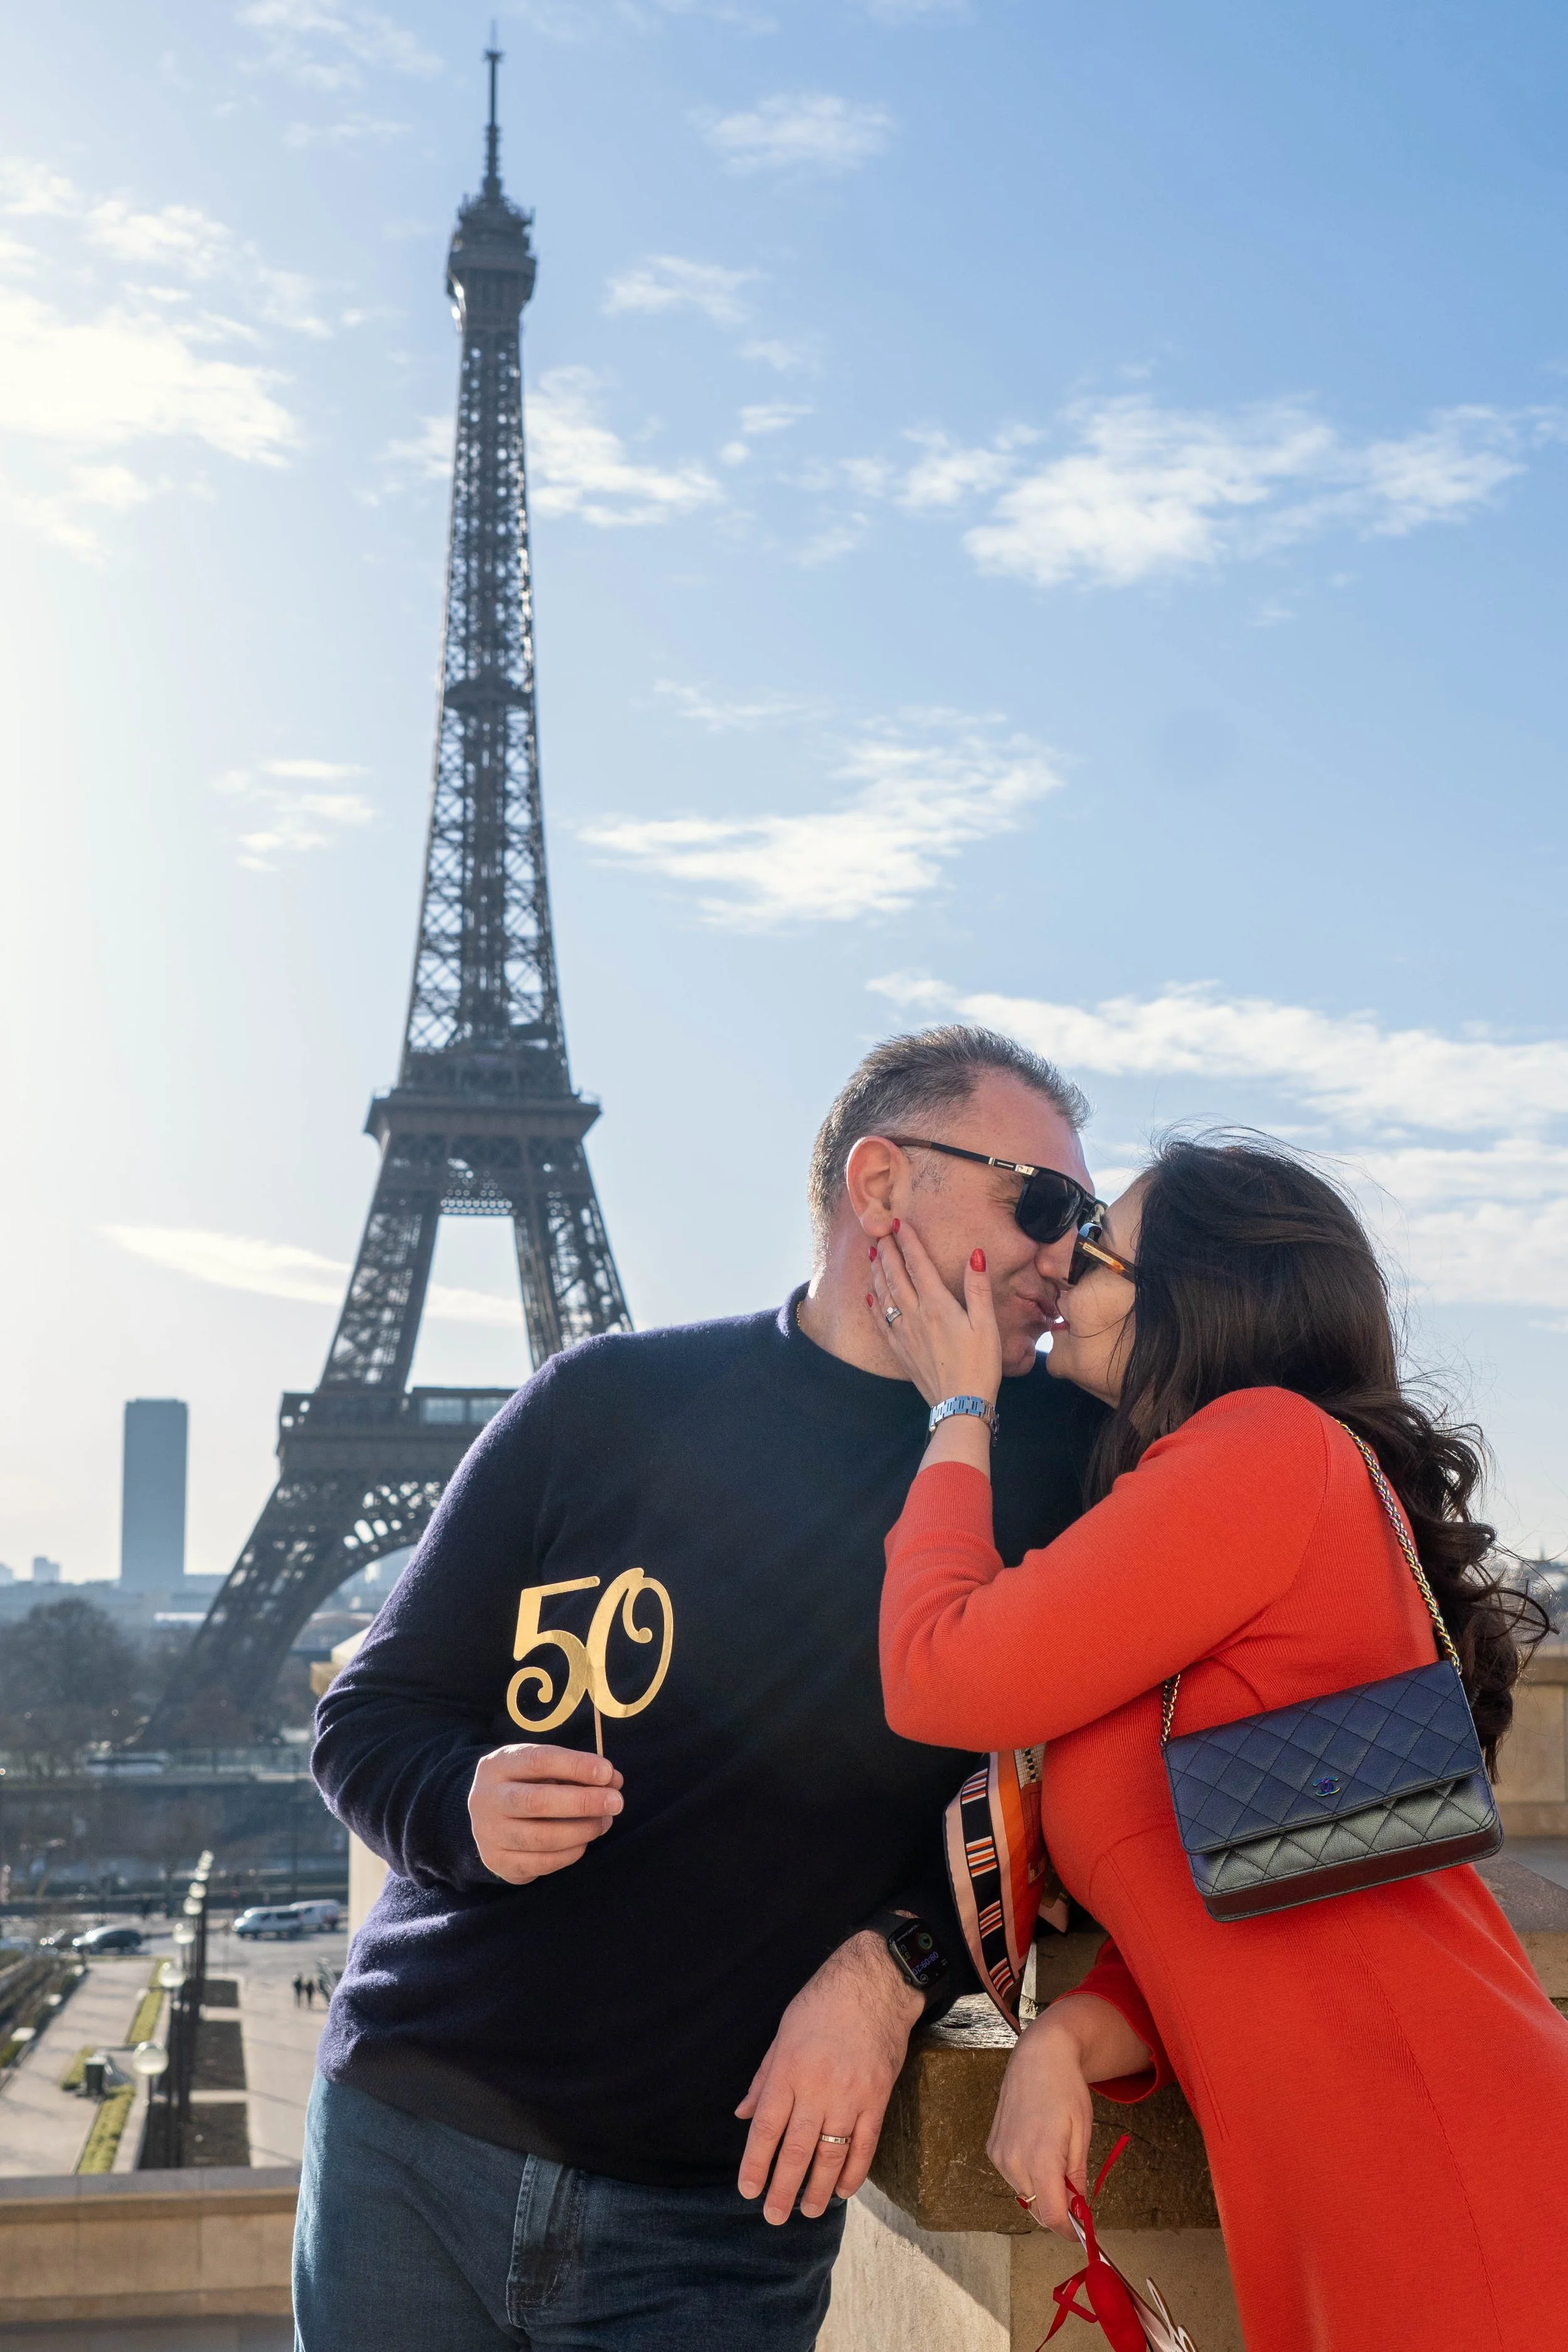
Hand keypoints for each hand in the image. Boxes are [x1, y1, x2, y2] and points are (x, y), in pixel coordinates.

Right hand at [468, 1742, 623, 1884]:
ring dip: (581, 1831)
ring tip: (603, 1823)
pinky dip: (569, 1854)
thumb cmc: (525, 1784)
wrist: (487, 1817)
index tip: (606, 1772)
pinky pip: (540, 1863)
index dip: (576, 1765)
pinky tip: (583, 1843)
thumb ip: (576, 1771)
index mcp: (498, 1765)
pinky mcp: (497, 1862)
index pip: (538, 1761)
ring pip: (540, 1837)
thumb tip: (613, 1781)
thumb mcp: (544, 1769)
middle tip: (616, 1802)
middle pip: (537, 1802)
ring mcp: (489, 1833)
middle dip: (583, 1802)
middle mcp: (486, 1799)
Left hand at [736, 1930, 924, 2224]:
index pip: (766, 2128)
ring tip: (809, 2212)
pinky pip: (865, 2144)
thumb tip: (743, 2114)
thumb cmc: (821, 2005)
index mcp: (788, 2071)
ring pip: (831, 2154)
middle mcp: (817, 2088)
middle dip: (783, 2188)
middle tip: (773, 2216)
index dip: (755, 2164)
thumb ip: (764, 2079)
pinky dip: (854, 2171)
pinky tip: (843, 2189)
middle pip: (797, 2149)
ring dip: (818, 2189)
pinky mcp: (878, 2098)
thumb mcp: (783, 2034)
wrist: (874, 1984)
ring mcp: (851, 2095)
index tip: (747, 2190)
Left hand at [868, 1221, 1001, 1411]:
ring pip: (884, 1295)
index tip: (898, 1223)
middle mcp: (915, 1315)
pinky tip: (870, 1297)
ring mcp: (904, 1334)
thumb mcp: (987, 1325)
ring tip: (871, 1255)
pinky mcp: (900, 1351)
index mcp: (937, 1305)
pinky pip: (881, 1322)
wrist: (960, 1405)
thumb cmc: (980, 1365)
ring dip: (876, 1273)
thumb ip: (978, 1288)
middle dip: (887, 1252)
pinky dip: (874, 1305)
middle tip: (878, 1232)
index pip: (918, 1265)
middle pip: (896, 1276)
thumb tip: (975, 1255)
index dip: (908, 1242)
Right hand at [986, 1995, 1150, 2237]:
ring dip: (1042, 2192)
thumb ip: (1077, 2178)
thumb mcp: (1082, 2134)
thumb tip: (1079, 2213)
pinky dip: (1028, 2176)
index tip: (1082, 2233)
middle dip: (1058, 2209)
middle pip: (1038, 2209)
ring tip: (1056, 2160)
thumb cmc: (1066, 2090)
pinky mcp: (992, 2149)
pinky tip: (1038, 2149)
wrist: (1038, 2056)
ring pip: (1025, 2195)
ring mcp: (1000, 2155)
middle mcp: (1014, 2161)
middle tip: (1075, 2193)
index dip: (1068, 2230)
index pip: (1051, 2216)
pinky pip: (1013, 2178)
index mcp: (1041, 2158)